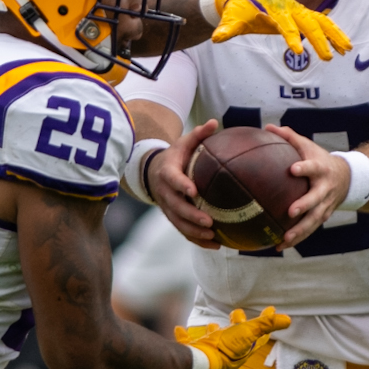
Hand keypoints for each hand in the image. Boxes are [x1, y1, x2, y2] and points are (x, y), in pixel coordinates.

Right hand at [148, 118, 220, 247]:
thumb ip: (198, 134)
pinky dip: (197, 240)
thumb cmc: (175, 156)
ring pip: (178, 223)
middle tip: (208, 221)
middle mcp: (165, 192)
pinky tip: (216, 245)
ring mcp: (167, 207)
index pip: (172, 180)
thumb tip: (215, 122)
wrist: (153, 171)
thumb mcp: (183, 142)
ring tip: (212, 235)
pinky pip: (183, 231)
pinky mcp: (172, 217)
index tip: (194, 191)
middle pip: (175, 207)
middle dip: (191, 215)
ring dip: (194, 231)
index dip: (181, 185)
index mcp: (167, 172)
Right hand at [175, 306, 290, 368]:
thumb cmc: (226, 348)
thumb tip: (288, 320)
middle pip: (235, 336)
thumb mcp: (248, 333)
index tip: (270, 309)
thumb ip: (266, 325)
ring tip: (213, 324)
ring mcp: (210, 352)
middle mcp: (227, 351)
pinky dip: (185, 336)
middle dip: (237, 324)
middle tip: (237, 312)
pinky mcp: (194, 352)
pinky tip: (180, 329)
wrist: (200, 362)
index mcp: (242, 347)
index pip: (258, 333)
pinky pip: (189, 343)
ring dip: (215, 331)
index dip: (265, 321)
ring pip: (214, 339)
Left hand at [208, 0, 351, 61]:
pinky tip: (343, 46)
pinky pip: (321, 22)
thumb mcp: (231, 19)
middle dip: (319, 40)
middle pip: (308, 23)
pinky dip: (333, 32)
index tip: (298, 50)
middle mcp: (289, 7)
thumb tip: (216, 38)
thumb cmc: (237, 9)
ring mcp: (298, 9)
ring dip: (334, 34)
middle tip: (327, 58)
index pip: (284, 23)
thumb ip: (226, 29)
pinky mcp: (302, 14)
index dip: (291, 36)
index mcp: (273, 9)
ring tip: (347, 50)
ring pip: (321, 20)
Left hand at [267, 125, 351, 249]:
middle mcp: (325, 189)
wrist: (347, 178)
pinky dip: (296, 239)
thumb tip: (267, 127)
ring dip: (300, 231)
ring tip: (284, 239)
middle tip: (291, 212)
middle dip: (304, 206)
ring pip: (313, 220)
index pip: (313, 167)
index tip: (294, 169)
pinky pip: (309, 230)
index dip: (305, 168)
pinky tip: (279, 247)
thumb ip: (289, 137)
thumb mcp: (308, 146)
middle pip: (315, 199)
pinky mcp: (322, 217)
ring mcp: (325, 205)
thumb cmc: (320, 160)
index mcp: (321, 169)